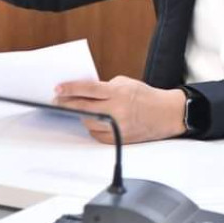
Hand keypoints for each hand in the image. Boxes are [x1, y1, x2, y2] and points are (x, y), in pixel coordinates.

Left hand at [54, 76, 186, 143]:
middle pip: (84, 108)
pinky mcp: (119, 139)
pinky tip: (93, 121)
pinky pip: (97, 135)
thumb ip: (105, 87)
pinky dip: (92, 127)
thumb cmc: (146, 96)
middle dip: (67, 104)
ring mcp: (118, 127)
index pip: (89, 89)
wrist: (166, 113)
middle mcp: (117, 110)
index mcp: (118, 93)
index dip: (71, 88)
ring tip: (79, 110)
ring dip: (81, 115)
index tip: (57, 88)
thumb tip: (85, 93)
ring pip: (88, 122)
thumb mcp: (126, 83)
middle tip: (57, 101)